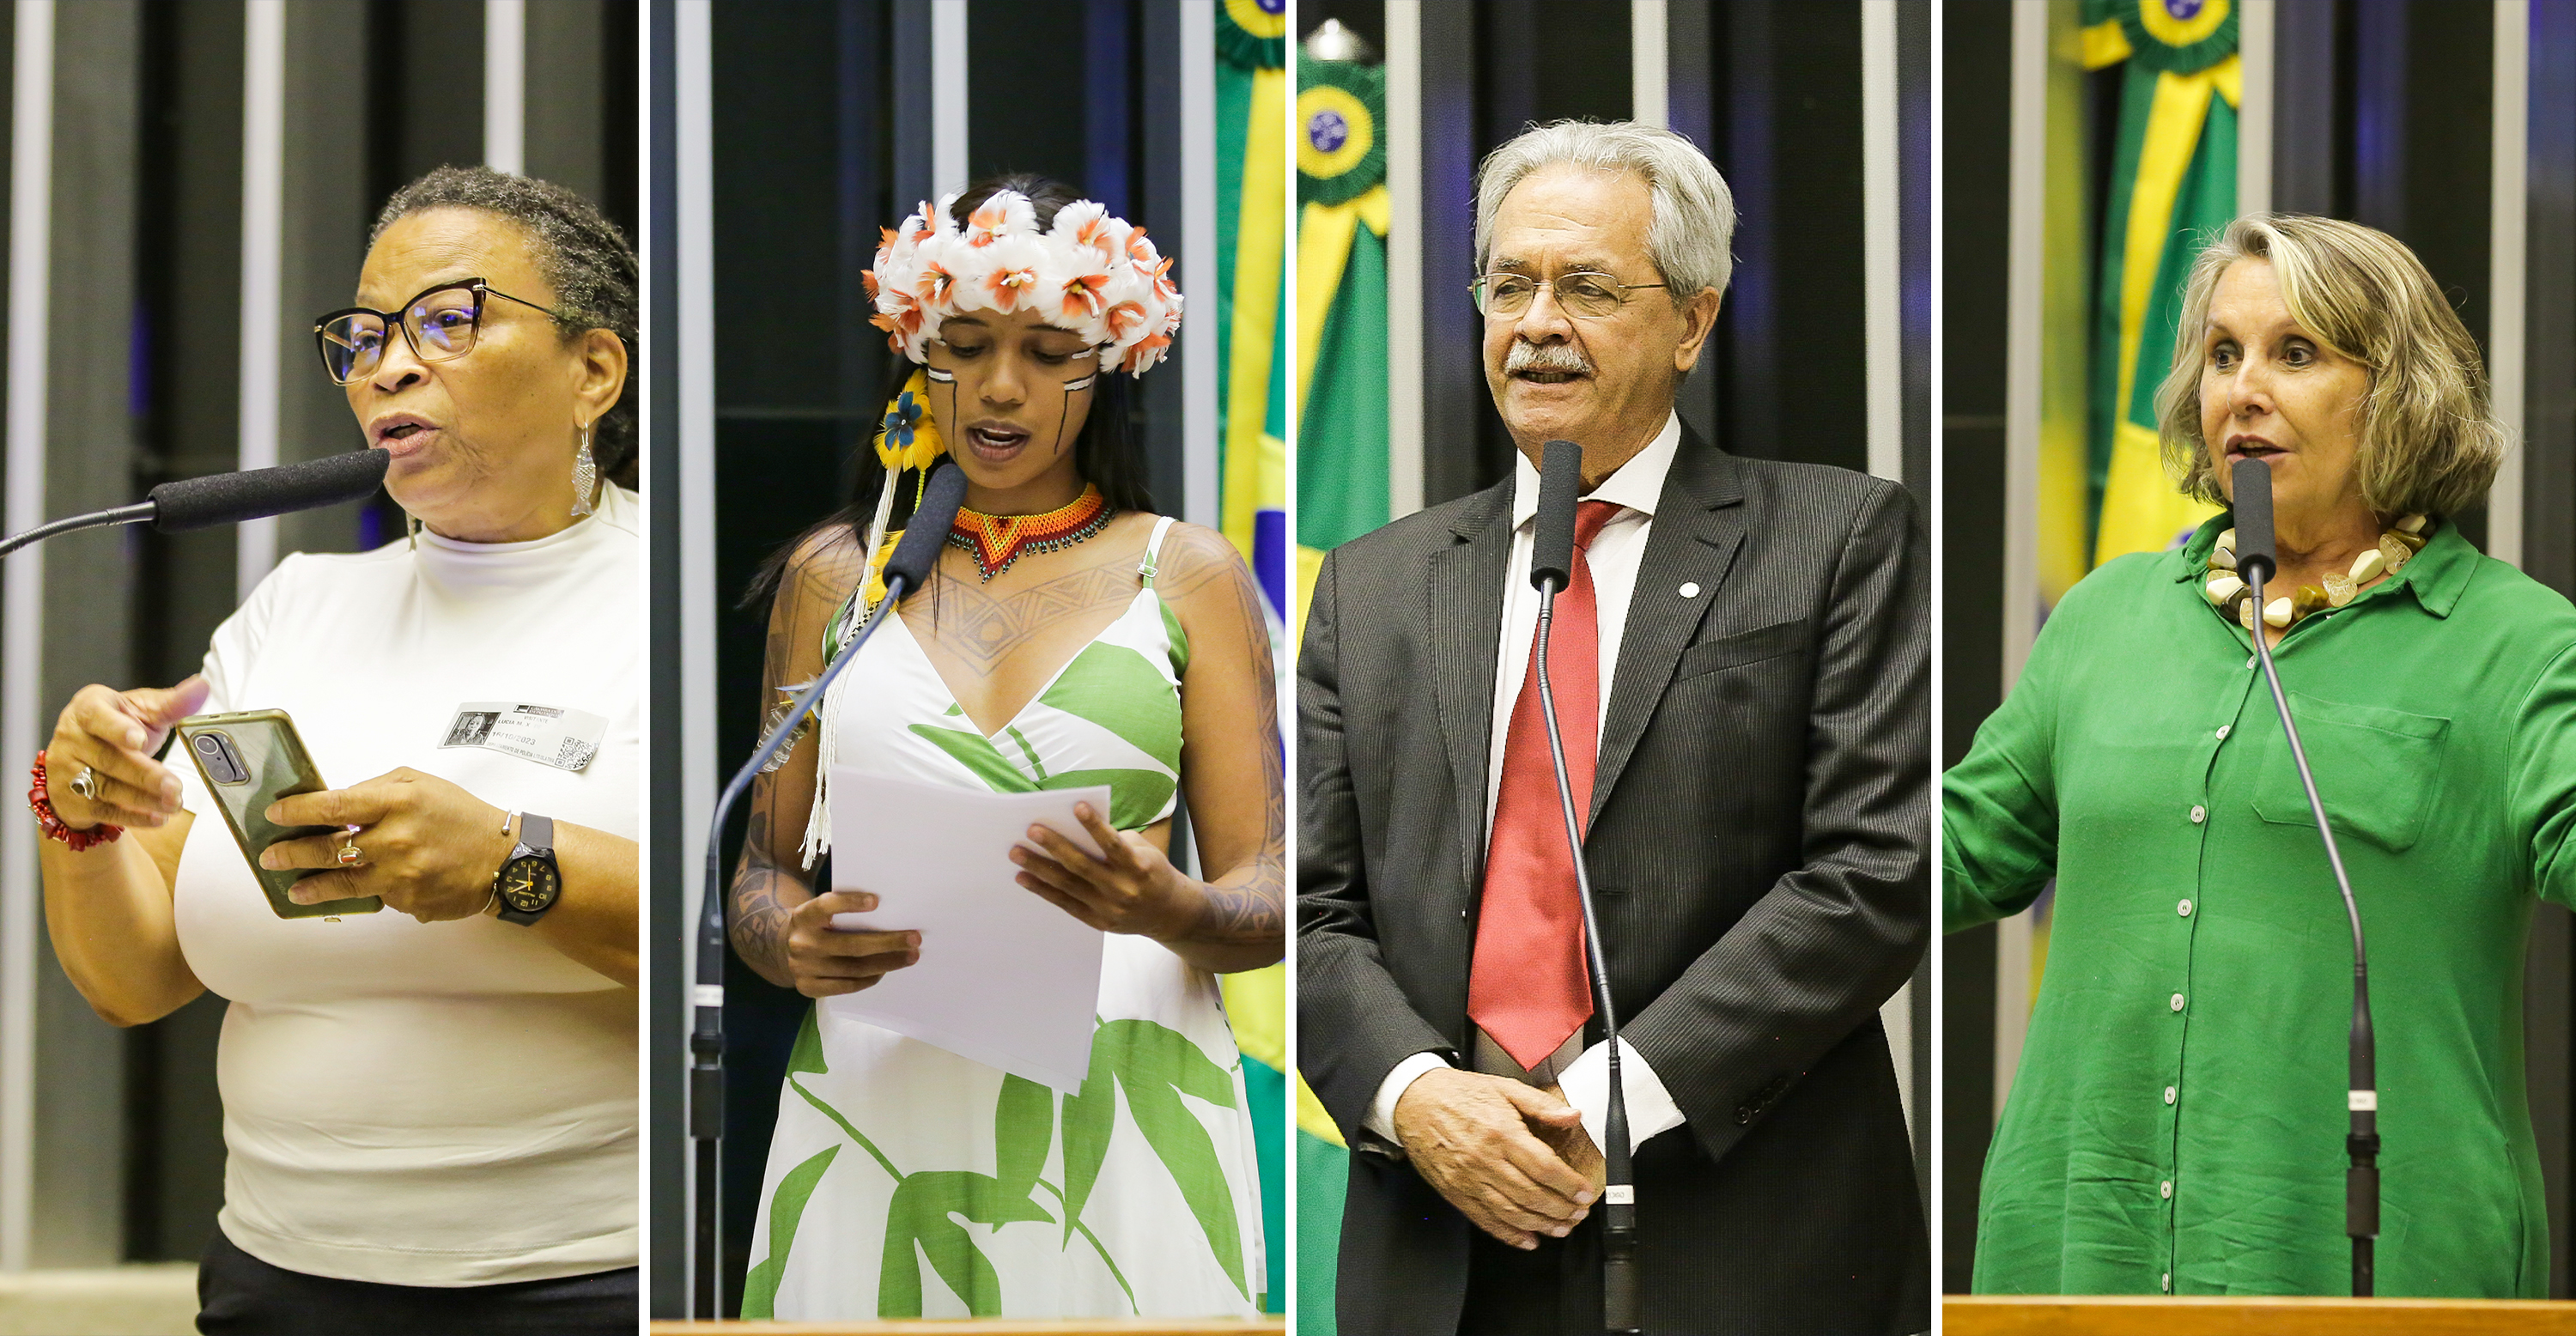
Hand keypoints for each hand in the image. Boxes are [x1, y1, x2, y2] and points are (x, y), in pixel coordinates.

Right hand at [44, 677, 210, 830]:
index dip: (118, 729)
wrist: (78, 759)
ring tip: (174, 802)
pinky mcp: (73, 800)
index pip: (98, 717)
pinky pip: (105, 810)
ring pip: (107, 787)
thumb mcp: (140, 711)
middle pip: (110, 759)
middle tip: (175, 786)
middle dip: (145, 774)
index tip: (140, 739)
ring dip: (144, 798)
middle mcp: (73, 739)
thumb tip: (201, 687)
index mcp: (89, 709)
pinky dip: (134, 817)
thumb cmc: (116, 729)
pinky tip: (158, 817)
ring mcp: (68, 771)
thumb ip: (171, 703)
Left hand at [258, 767, 511, 921]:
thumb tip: (336, 807)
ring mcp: (401, 875)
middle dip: (291, 853)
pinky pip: (377, 898)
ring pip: (342, 883)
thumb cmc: (461, 816)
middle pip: (327, 849)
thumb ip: (376, 790)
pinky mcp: (409, 903)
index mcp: (397, 801)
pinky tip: (364, 888)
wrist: (504, 859)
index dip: (297, 811)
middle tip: (270, 856)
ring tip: (294, 888)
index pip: (332, 805)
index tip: (274, 815)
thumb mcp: (421, 784)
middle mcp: (395, 839)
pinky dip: (369, 892)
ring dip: (312, 886)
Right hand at [783, 889, 919, 997]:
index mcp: (805, 916)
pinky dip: (869, 979)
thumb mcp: (821, 911)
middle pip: (850, 944)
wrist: (783, 947)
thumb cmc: (818, 924)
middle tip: (915, 939)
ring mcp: (803, 968)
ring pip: (853, 968)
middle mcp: (802, 942)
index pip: (827, 905)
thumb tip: (890, 915)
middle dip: (887, 942)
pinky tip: (885, 970)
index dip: (850, 903)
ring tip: (910, 956)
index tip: (876, 901)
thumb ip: (843, 910)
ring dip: (886, 963)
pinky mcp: (807, 987)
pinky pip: (846, 986)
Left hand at [1011, 802, 1191, 937]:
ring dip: (1040, 868)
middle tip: (1031, 830)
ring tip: (1017, 853)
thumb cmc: (1152, 871)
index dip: (1096, 826)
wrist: (1169, 913)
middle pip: (1083, 866)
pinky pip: (1066, 904)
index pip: (1114, 844)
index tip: (1077, 806)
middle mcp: (1123, 889)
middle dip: (1055, 846)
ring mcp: (1109, 908)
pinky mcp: (1098, 921)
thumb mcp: (1144, 852)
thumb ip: (1114, 842)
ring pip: (1069, 885)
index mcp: (1138, 866)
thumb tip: (1072, 829)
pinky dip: (1043, 891)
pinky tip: (1024, 878)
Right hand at [1390, 1067, 1595, 1249]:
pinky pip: (1485, 1220)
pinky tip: (1528, 1239)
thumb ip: (1540, 1104)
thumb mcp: (1503, 1087)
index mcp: (1501, 1132)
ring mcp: (1468, 1179)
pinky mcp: (1455, 1192)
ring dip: (1541, 1225)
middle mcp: (1485, 1160)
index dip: (1569, 1184)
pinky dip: (1509, 1234)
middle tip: (1578, 1213)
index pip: (1544, 1167)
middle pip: (1531, 1195)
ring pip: (1511, 1212)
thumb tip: (1572, 1116)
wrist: (1413, 1100)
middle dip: (1561, 1210)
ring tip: (1561, 1228)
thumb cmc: (1457, 1093)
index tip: (1585, 1192)